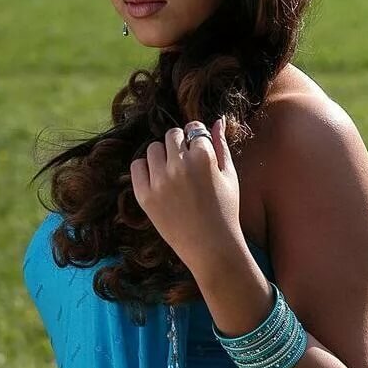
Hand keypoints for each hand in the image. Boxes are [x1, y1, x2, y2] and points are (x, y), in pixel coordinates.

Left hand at [129, 116, 242, 272]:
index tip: (198, 151)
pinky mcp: (145, 196)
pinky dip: (145, 169)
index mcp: (203, 157)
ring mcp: (160, 181)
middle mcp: (179, 165)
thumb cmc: (225, 211)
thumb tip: (217, 120)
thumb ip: (221, 145)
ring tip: (173, 173)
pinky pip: (137, 166)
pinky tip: (158, 180)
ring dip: (163, 155)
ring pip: (153, 148)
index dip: (197, 139)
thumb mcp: (230, 175)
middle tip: (186, 164)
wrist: (211, 246)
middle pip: (172, 135)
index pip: (193, 128)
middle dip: (179, 144)